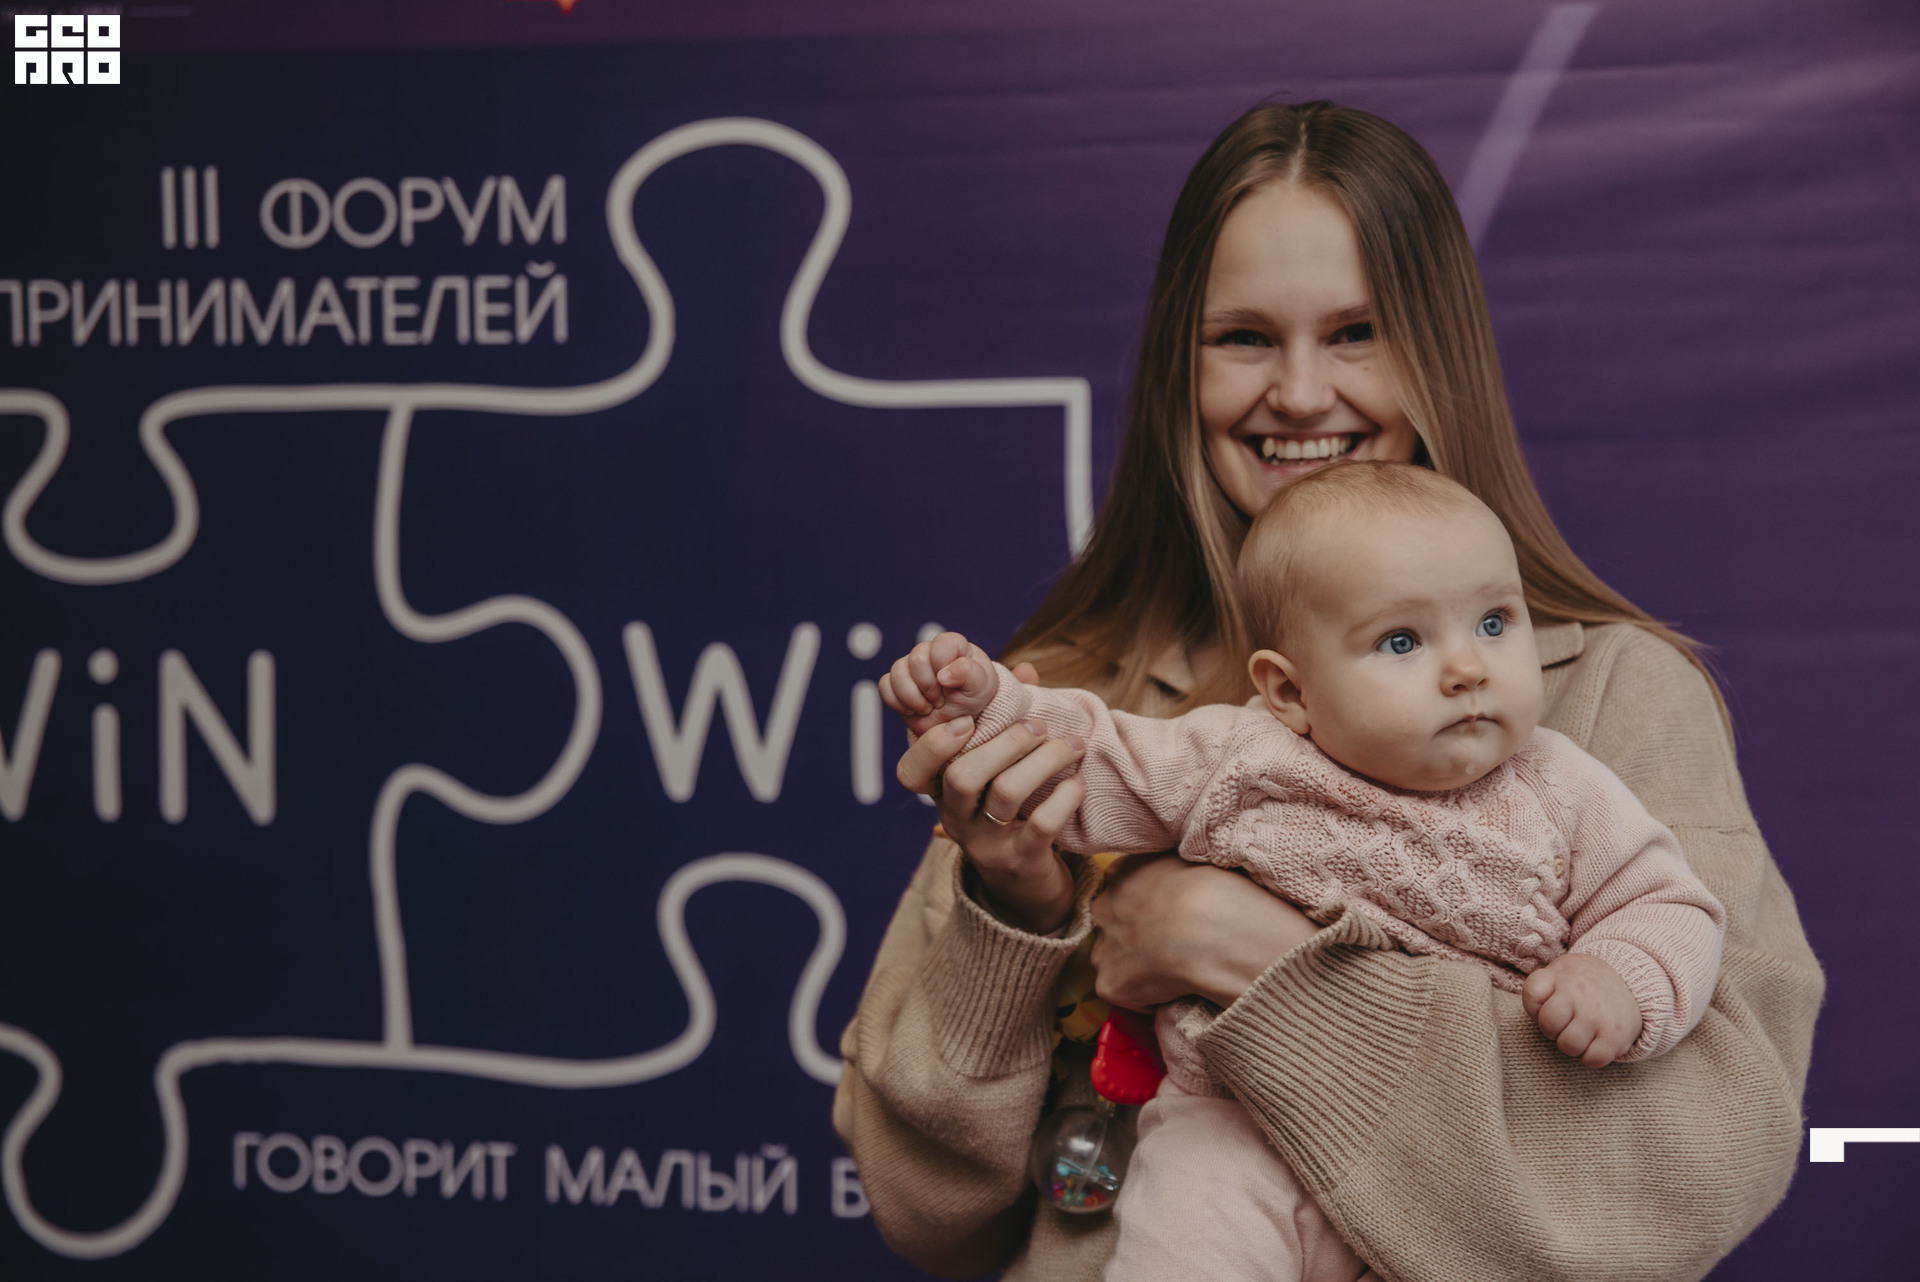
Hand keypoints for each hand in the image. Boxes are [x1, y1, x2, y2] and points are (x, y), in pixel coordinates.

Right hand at [878, 631, 998, 737]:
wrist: (958, 723)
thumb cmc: (973, 698)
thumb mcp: (981, 687)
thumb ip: (969, 673)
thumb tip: (944, 674)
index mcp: (952, 646)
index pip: (941, 643)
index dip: (943, 665)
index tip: (951, 684)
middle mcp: (928, 652)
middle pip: (916, 659)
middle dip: (929, 687)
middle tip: (941, 701)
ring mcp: (909, 667)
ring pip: (897, 672)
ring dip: (914, 697)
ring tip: (928, 708)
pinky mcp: (895, 684)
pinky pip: (885, 686)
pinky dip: (898, 702)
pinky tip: (914, 710)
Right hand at [893, 662, 1082, 933]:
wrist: (1027, 889)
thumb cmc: (1013, 814)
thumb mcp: (1000, 771)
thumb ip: (1007, 719)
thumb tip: (1026, 669)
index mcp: (943, 794)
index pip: (912, 771)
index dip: (934, 742)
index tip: (969, 720)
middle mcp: (956, 820)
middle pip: (962, 776)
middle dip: (1003, 742)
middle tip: (1037, 727)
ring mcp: (986, 845)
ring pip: (1004, 794)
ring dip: (1042, 760)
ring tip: (1069, 746)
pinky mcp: (1021, 862)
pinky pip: (1040, 825)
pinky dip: (1063, 797)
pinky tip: (1076, 783)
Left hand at [1090, 854, 1320, 1009]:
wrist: (1211, 931)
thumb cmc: (1216, 891)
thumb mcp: (1191, 861)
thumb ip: (1170, 872)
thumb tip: (1178, 881)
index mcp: (1124, 872)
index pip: (1123, 890)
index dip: (1145, 907)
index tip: (1166, 918)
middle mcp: (1104, 907)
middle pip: (1113, 925)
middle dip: (1133, 936)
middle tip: (1170, 947)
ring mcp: (1103, 947)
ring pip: (1114, 960)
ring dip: (1135, 967)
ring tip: (1173, 971)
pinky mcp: (1109, 984)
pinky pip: (1125, 994)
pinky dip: (1145, 998)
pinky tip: (1172, 991)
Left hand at [1521, 953, 1643, 1066]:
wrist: (1629, 983)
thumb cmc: (1582, 983)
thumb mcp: (1559, 971)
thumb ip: (1539, 987)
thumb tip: (1536, 1012)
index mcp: (1562, 976)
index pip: (1532, 995)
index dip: (1535, 1007)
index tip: (1548, 1004)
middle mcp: (1579, 994)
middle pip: (1548, 1024)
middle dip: (1552, 1029)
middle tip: (1565, 1023)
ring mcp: (1598, 1015)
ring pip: (1568, 1045)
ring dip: (1571, 1045)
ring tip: (1580, 1033)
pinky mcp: (1615, 1035)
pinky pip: (1593, 1059)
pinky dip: (1590, 1058)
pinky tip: (1593, 1044)